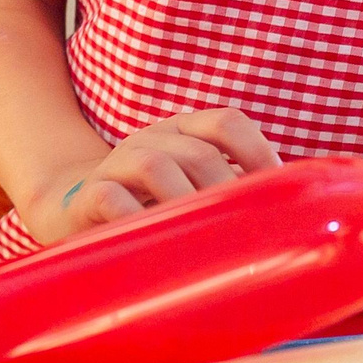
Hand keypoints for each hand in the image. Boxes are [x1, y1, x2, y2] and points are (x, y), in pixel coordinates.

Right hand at [21, 107, 280, 244]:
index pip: (227, 121)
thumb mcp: (191, 184)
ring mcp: (117, 163)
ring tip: (205, 238)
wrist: (72, 206)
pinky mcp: (88, 195)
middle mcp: (152, 138)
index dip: (257, 151)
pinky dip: (136, 216)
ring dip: (185, 202)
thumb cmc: (150, 202)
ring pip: (155, 166)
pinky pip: (111, 198)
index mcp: (183, 130)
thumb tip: (290, 210)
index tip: (278, 189)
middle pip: (198, 152)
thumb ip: (229, 187)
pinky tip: (157, 240)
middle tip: (247, 232)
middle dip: (227, 192)